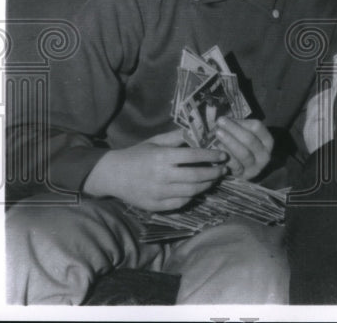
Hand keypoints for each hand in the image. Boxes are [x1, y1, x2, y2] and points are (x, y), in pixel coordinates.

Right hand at [83, 129, 225, 210]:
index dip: (211, 156)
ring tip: (213, 180)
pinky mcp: (155, 205)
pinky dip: (191, 197)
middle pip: (196, 176)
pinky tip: (197, 191)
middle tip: (223, 170)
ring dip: (206, 186)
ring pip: (191, 192)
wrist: (112, 174)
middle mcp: (162, 175)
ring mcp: (159, 193)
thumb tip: (197, 131)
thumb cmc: (136, 154)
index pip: (194, 156)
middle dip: (214, 173)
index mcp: (163, 156)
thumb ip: (176, 137)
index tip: (223, 155)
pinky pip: (180, 203)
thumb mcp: (155, 141)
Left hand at [213, 117, 273, 179]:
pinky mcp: (245, 176)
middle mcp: (265, 155)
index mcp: (268, 141)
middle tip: (219, 123)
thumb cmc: (243, 147)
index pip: (257, 127)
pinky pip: (236, 166)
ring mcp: (256, 168)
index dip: (240, 122)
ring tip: (217, 134)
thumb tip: (223, 120)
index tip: (224, 118)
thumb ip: (238, 127)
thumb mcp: (246, 136)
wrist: (245, 169)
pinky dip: (226, 156)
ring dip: (229, 142)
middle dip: (233, 130)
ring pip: (243, 153)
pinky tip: (218, 149)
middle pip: (250, 140)